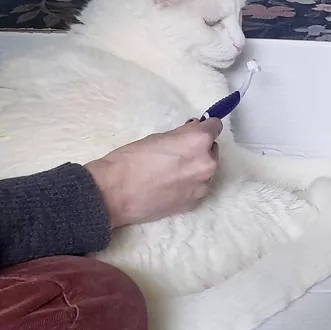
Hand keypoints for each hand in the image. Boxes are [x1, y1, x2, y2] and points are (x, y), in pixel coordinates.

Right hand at [85, 118, 222, 227]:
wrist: (115, 194)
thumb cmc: (131, 159)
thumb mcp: (158, 137)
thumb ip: (182, 134)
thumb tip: (194, 130)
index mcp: (198, 141)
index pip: (215, 127)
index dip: (203, 128)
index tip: (194, 131)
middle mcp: (207, 163)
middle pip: (212, 150)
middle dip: (199, 149)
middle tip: (177, 153)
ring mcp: (203, 185)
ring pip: (206, 170)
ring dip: (195, 167)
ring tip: (171, 172)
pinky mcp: (195, 202)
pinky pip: (198, 186)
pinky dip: (189, 184)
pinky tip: (170, 185)